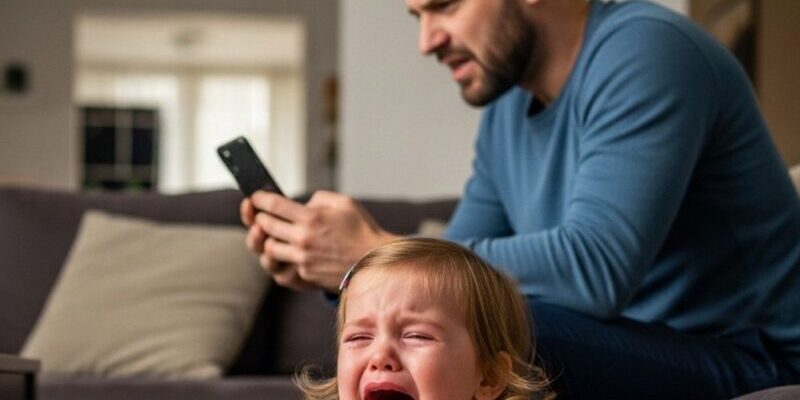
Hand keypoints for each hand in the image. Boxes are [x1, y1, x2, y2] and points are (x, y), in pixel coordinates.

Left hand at [240, 190, 399, 291]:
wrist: (375, 262)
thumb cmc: (362, 230)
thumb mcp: (344, 203)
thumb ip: (319, 199)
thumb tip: (303, 205)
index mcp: (311, 218)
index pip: (273, 204)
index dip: (260, 199)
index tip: (255, 197)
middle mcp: (302, 238)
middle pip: (265, 226)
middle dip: (260, 218)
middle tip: (262, 215)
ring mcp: (302, 258)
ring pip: (269, 248)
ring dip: (270, 240)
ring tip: (276, 235)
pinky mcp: (305, 274)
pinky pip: (286, 263)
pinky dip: (287, 256)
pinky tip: (294, 250)